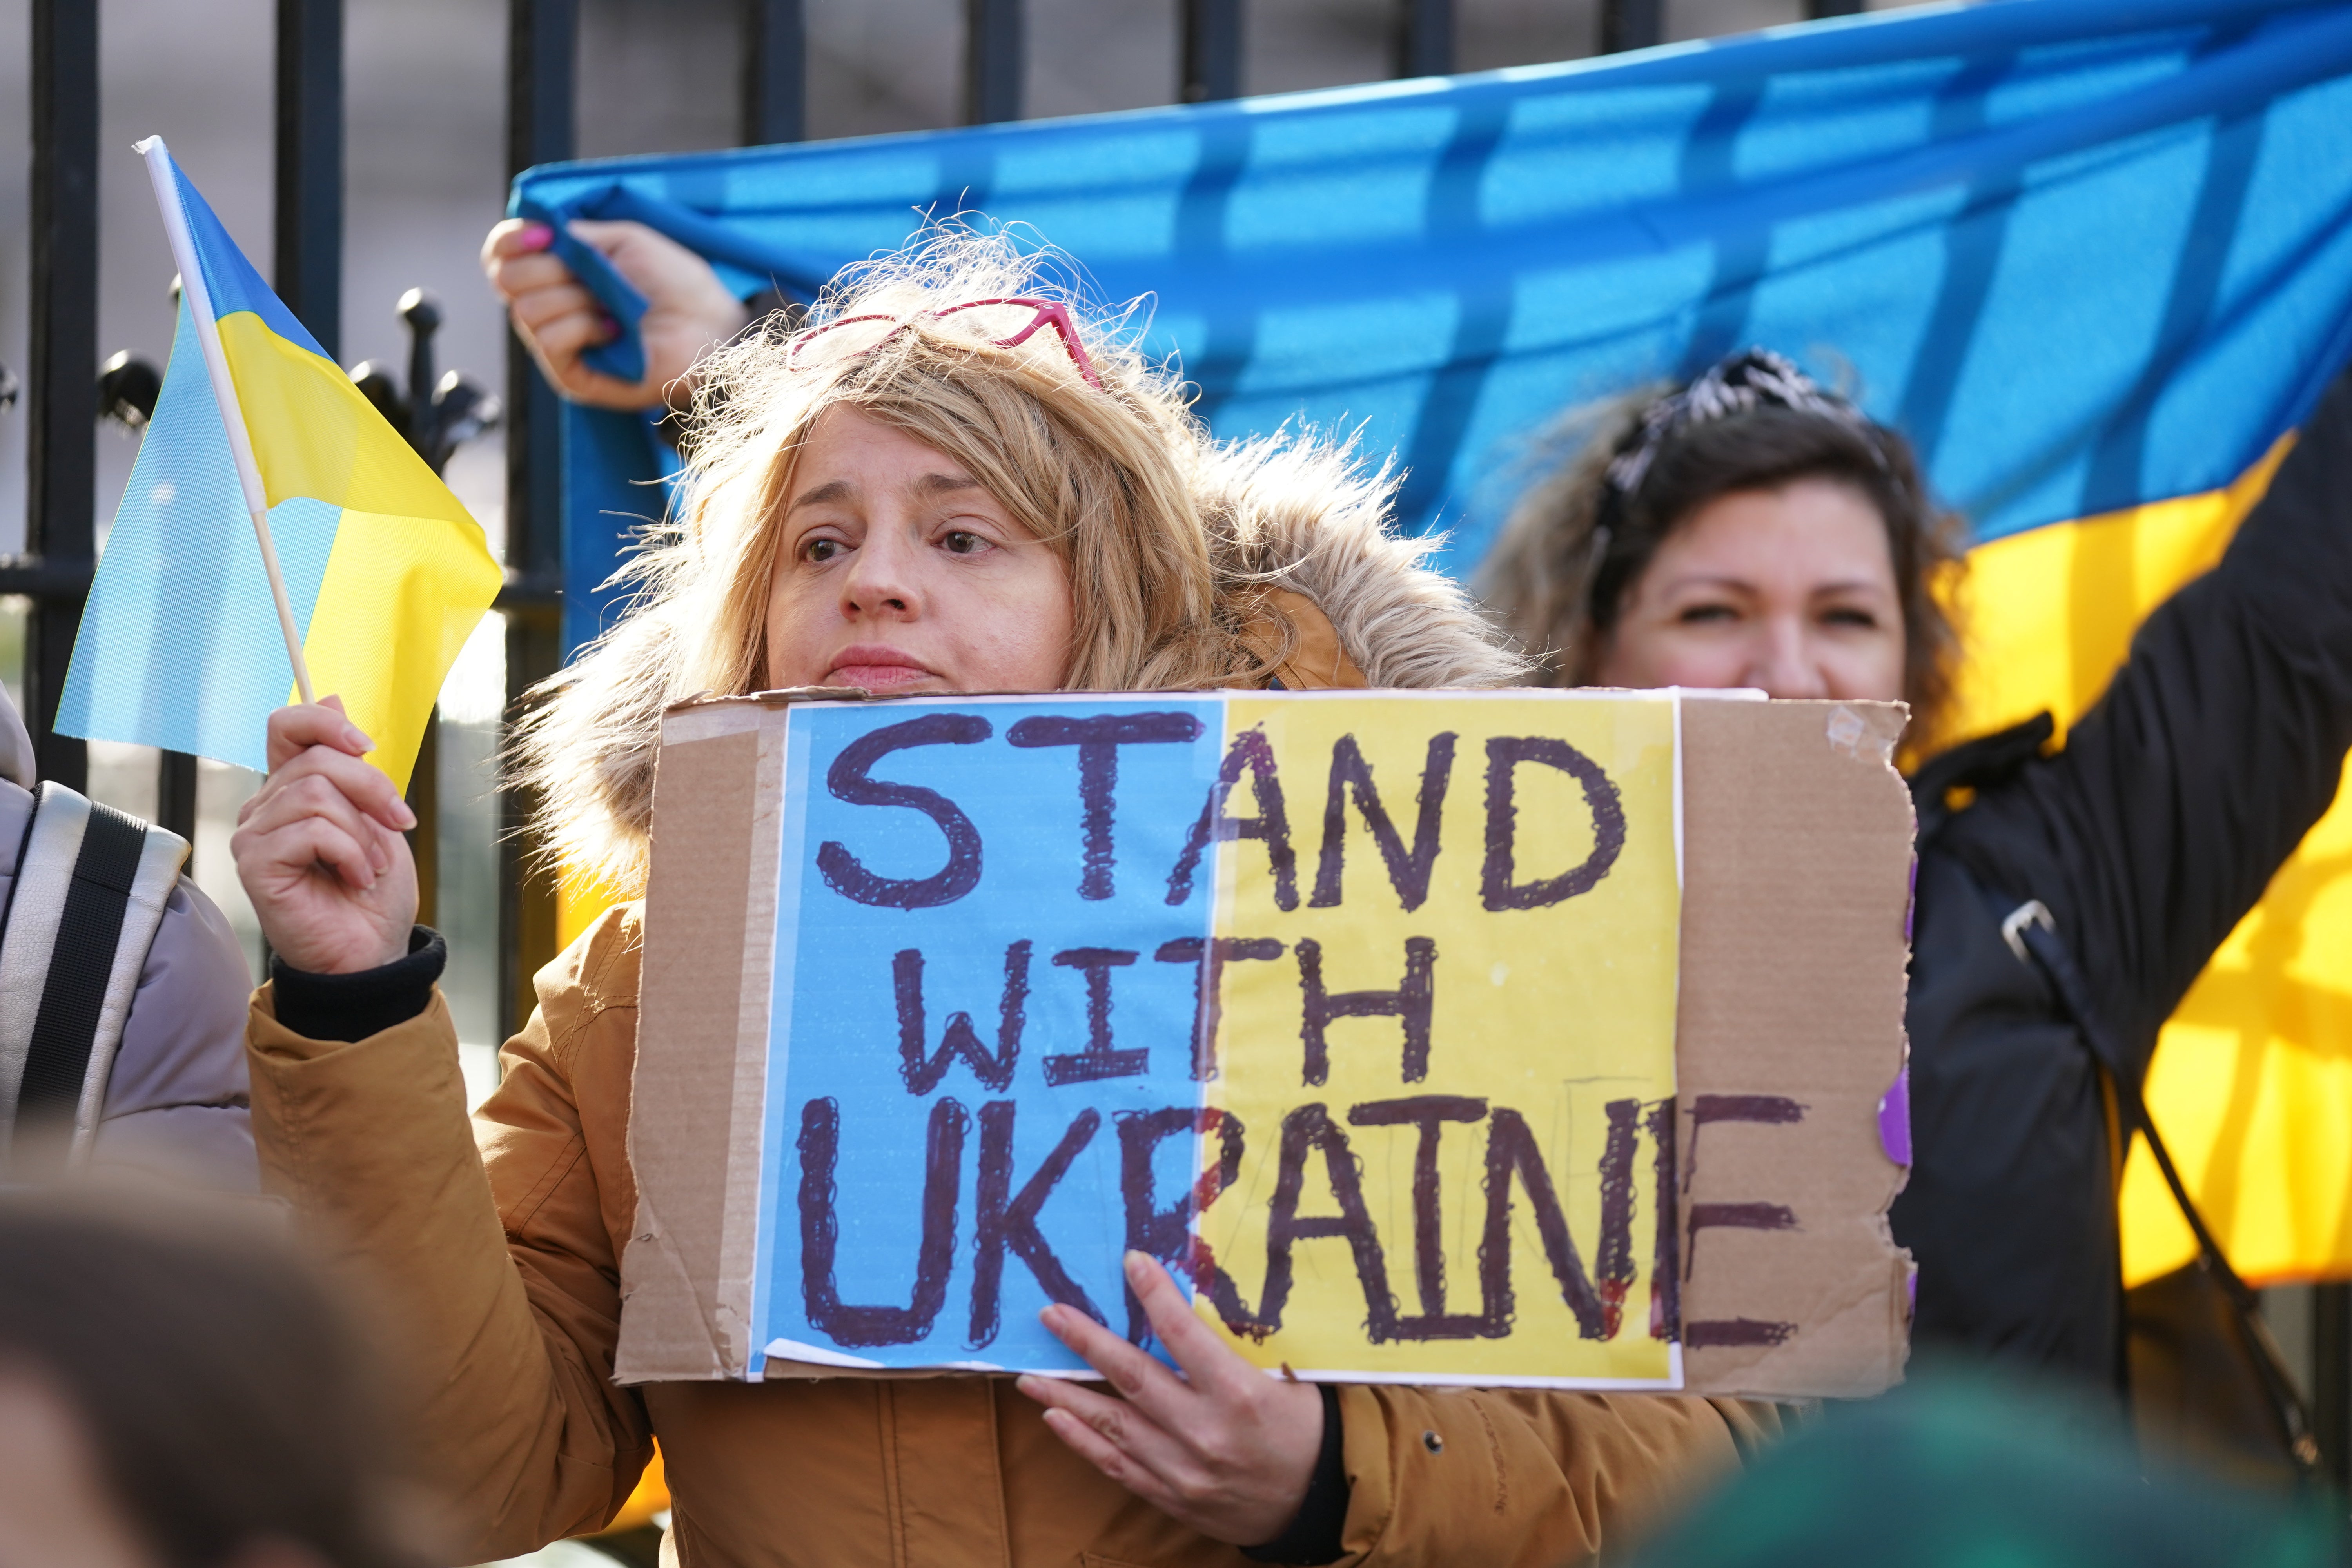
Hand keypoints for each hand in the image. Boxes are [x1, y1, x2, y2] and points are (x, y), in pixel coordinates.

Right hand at [231, 698, 417, 975]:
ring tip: (371, 865)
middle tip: (398, 825)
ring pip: (316, 794)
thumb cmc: (372, 890)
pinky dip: (350, 853)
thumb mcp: (374, 816)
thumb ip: (348, 763)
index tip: (366, 746)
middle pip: (316, 760)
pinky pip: (311, 830)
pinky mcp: (254, 864)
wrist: (372, 951)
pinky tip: (356, 879)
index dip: (324, 722)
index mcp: (291, 789)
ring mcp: (253, 836)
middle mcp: (263, 808)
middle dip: (373, 790)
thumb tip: (329, 693)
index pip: (286, 726)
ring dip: (363, 832)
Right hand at [481, 216, 751, 409]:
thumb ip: (572, 235)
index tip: (544, 234)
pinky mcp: (571, 375)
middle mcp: (550, 309)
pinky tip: (615, 331)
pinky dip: (582, 326)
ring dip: (573, 297)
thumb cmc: (676, 283)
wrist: (711, 325)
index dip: (508, 241)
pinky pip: (550, 340)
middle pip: (507, 280)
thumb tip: (531, 231)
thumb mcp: (622, 241)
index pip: (501, 256)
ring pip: (527, 309)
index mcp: (556, 273)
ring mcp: (558, 345)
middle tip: (595, 275)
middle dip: (549, 267)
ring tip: (614, 306)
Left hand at [1016, 1253, 1325, 1546]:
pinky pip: (1116, 1466)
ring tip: (1030, 1374)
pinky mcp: (1172, 1497)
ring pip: (1112, 1425)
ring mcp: (1184, 1470)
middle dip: (1086, 1342)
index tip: (1131, 1262)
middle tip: (1051, 1316)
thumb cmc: (1304, 1429)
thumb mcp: (1285, 1378)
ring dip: (1066, 1395)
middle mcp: (1205, 1432)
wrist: (1316, 1504)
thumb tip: (1183, 1307)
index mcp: (1239, 1393)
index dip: (1154, 1294)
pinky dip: (1081, 1441)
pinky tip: (1055, 1418)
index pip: (1183, 1333)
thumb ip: (1234, 1350)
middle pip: (1132, 1377)